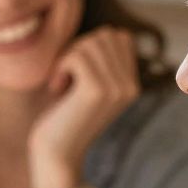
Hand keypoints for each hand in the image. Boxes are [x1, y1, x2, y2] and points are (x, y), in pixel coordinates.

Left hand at [28, 26, 140, 182]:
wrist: (56, 155)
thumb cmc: (63, 117)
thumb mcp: (88, 86)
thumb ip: (101, 61)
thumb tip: (109, 32)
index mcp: (131, 85)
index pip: (119, 37)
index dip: (91, 45)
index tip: (76, 70)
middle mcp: (129, 86)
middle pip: (106, 35)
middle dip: (78, 48)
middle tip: (64, 74)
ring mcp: (116, 88)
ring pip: (91, 43)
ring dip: (67, 57)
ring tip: (60, 82)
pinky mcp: (97, 91)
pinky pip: (77, 55)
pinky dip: (60, 66)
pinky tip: (56, 87)